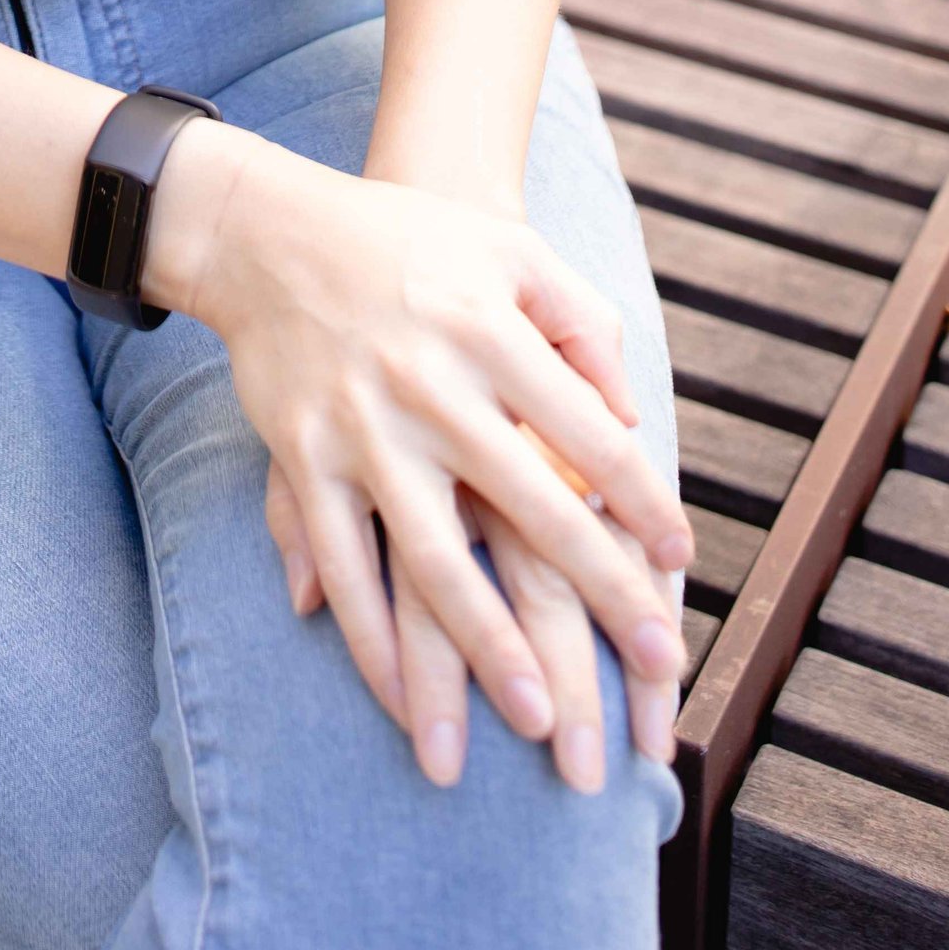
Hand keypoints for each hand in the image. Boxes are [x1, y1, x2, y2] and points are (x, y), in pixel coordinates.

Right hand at [151, 126, 692, 779]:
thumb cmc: (408, 241)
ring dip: (488, 647)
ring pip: (434, 559)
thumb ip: (580, 323)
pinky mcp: (304, 457)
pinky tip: (407, 699)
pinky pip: (342, 564)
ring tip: (539, 718)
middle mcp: (431, 386)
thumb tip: (628, 416)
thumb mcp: (509, 250)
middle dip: (600, 592)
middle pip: (533, 508)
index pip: (589, 432)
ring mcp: (363, 429)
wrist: (268, 231)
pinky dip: (372, 639)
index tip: (680, 560)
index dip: (642, 500)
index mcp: (489, 332)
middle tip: (655, 663)